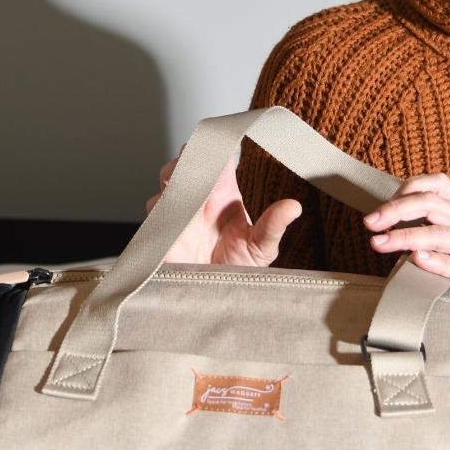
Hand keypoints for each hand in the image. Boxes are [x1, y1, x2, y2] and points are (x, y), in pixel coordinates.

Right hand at [147, 148, 301, 265]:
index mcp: (224, 194)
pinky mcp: (161, 227)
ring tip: (187, 187)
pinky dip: (162, 204)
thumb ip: (272, 226)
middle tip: (200, 165)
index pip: (219, 157)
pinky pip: (155, 207)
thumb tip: (294, 207)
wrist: (211, 303)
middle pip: (188, 158)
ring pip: (168, 177)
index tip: (221, 149)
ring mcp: (178, 210)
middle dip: (190, 156)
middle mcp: (200, 197)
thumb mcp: (260, 249)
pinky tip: (175, 211)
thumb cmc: (236, 273)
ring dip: (175, 177)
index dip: (218, 147)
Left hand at [363, 173, 449, 317]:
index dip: (406, 190)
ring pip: (442, 233)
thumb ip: (437, 234)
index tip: (381, 210)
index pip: (436, 184)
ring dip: (406, 237)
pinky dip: (439, 262)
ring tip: (379, 243)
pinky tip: (417, 260)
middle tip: (370, 223)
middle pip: (432, 204)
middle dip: (396, 211)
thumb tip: (391, 236)